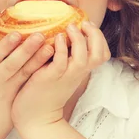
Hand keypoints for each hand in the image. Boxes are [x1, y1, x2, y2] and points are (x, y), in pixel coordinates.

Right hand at [0, 19, 54, 138]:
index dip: (6, 44)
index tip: (18, 33)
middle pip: (11, 63)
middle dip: (25, 50)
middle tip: (39, 35)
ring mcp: (7, 90)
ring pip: (23, 73)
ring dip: (37, 59)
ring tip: (50, 46)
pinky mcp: (17, 98)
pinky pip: (30, 82)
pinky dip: (40, 71)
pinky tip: (51, 61)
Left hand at [11, 20, 110, 134]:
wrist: (35, 115)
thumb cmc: (45, 90)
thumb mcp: (61, 72)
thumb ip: (67, 56)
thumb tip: (64, 34)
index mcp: (81, 70)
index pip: (103, 53)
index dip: (99, 38)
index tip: (87, 25)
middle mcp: (77, 73)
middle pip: (100, 53)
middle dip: (95, 35)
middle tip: (83, 23)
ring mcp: (65, 76)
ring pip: (84, 57)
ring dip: (78, 39)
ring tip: (69, 27)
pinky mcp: (50, 77)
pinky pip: (61, 61)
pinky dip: (62, 47)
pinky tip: (56, 38)